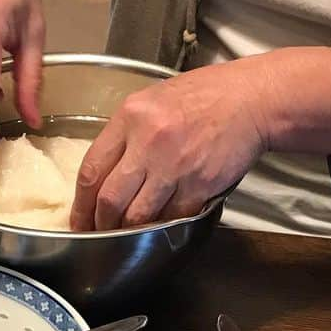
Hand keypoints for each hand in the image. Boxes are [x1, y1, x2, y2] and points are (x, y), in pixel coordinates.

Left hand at [70, 63, 271, 230]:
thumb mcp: (152, 100)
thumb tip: (106, 167)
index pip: (92, 168)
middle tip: (97, 234)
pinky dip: (162, 226)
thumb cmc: (204, 96)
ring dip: (128, 231)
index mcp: (131, 117)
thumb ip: (126, 131)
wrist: (251, 100)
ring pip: (139, 215)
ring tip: (124, 235)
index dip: (81, 202)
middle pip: (110, 199)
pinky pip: (172, 217)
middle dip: (100, 224)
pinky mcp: (200, 185)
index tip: (78, 218)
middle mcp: (149, 142)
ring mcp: (175, 167)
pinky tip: (158, 226)